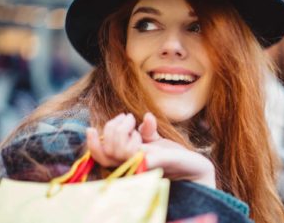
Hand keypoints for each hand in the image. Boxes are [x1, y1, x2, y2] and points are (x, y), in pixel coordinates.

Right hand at [86, 112, 215, 187]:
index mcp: (127, 160)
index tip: (90, 128)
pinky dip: (133, 134)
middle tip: (127, 118)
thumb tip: (146, 117)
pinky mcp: (149, 163)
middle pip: (105, 151)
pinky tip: (141, 128)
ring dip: (121, 129)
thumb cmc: (174, 155)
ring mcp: (138, 165)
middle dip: (111, 129)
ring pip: (114, 150)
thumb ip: (147, 130)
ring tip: (133, 120)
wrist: (193, 166)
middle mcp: (130, 165)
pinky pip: (131, 151)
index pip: (101, 156)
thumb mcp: (157, 140)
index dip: (91, 144)